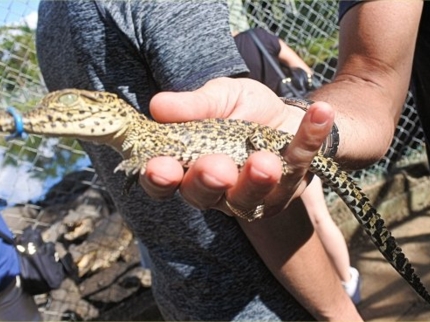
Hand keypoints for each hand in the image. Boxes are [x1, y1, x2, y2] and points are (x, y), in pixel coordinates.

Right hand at [141, 77, 333, 217]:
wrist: (283, 115)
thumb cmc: (242, 110)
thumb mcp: (219, 98)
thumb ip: (193, 105)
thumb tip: (158, 106)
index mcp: (190, 166)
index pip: (165, 182)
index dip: (160, 178)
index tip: (162, 167)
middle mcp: (217, 189)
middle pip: (204, 196)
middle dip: (208, 182)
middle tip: (218, 168)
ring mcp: (253, 195)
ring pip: (249, 199)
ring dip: (256, 181)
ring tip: (265, 160)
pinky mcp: (287, 188)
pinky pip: (299, 166)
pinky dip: (309, 139)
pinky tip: (320, 113)